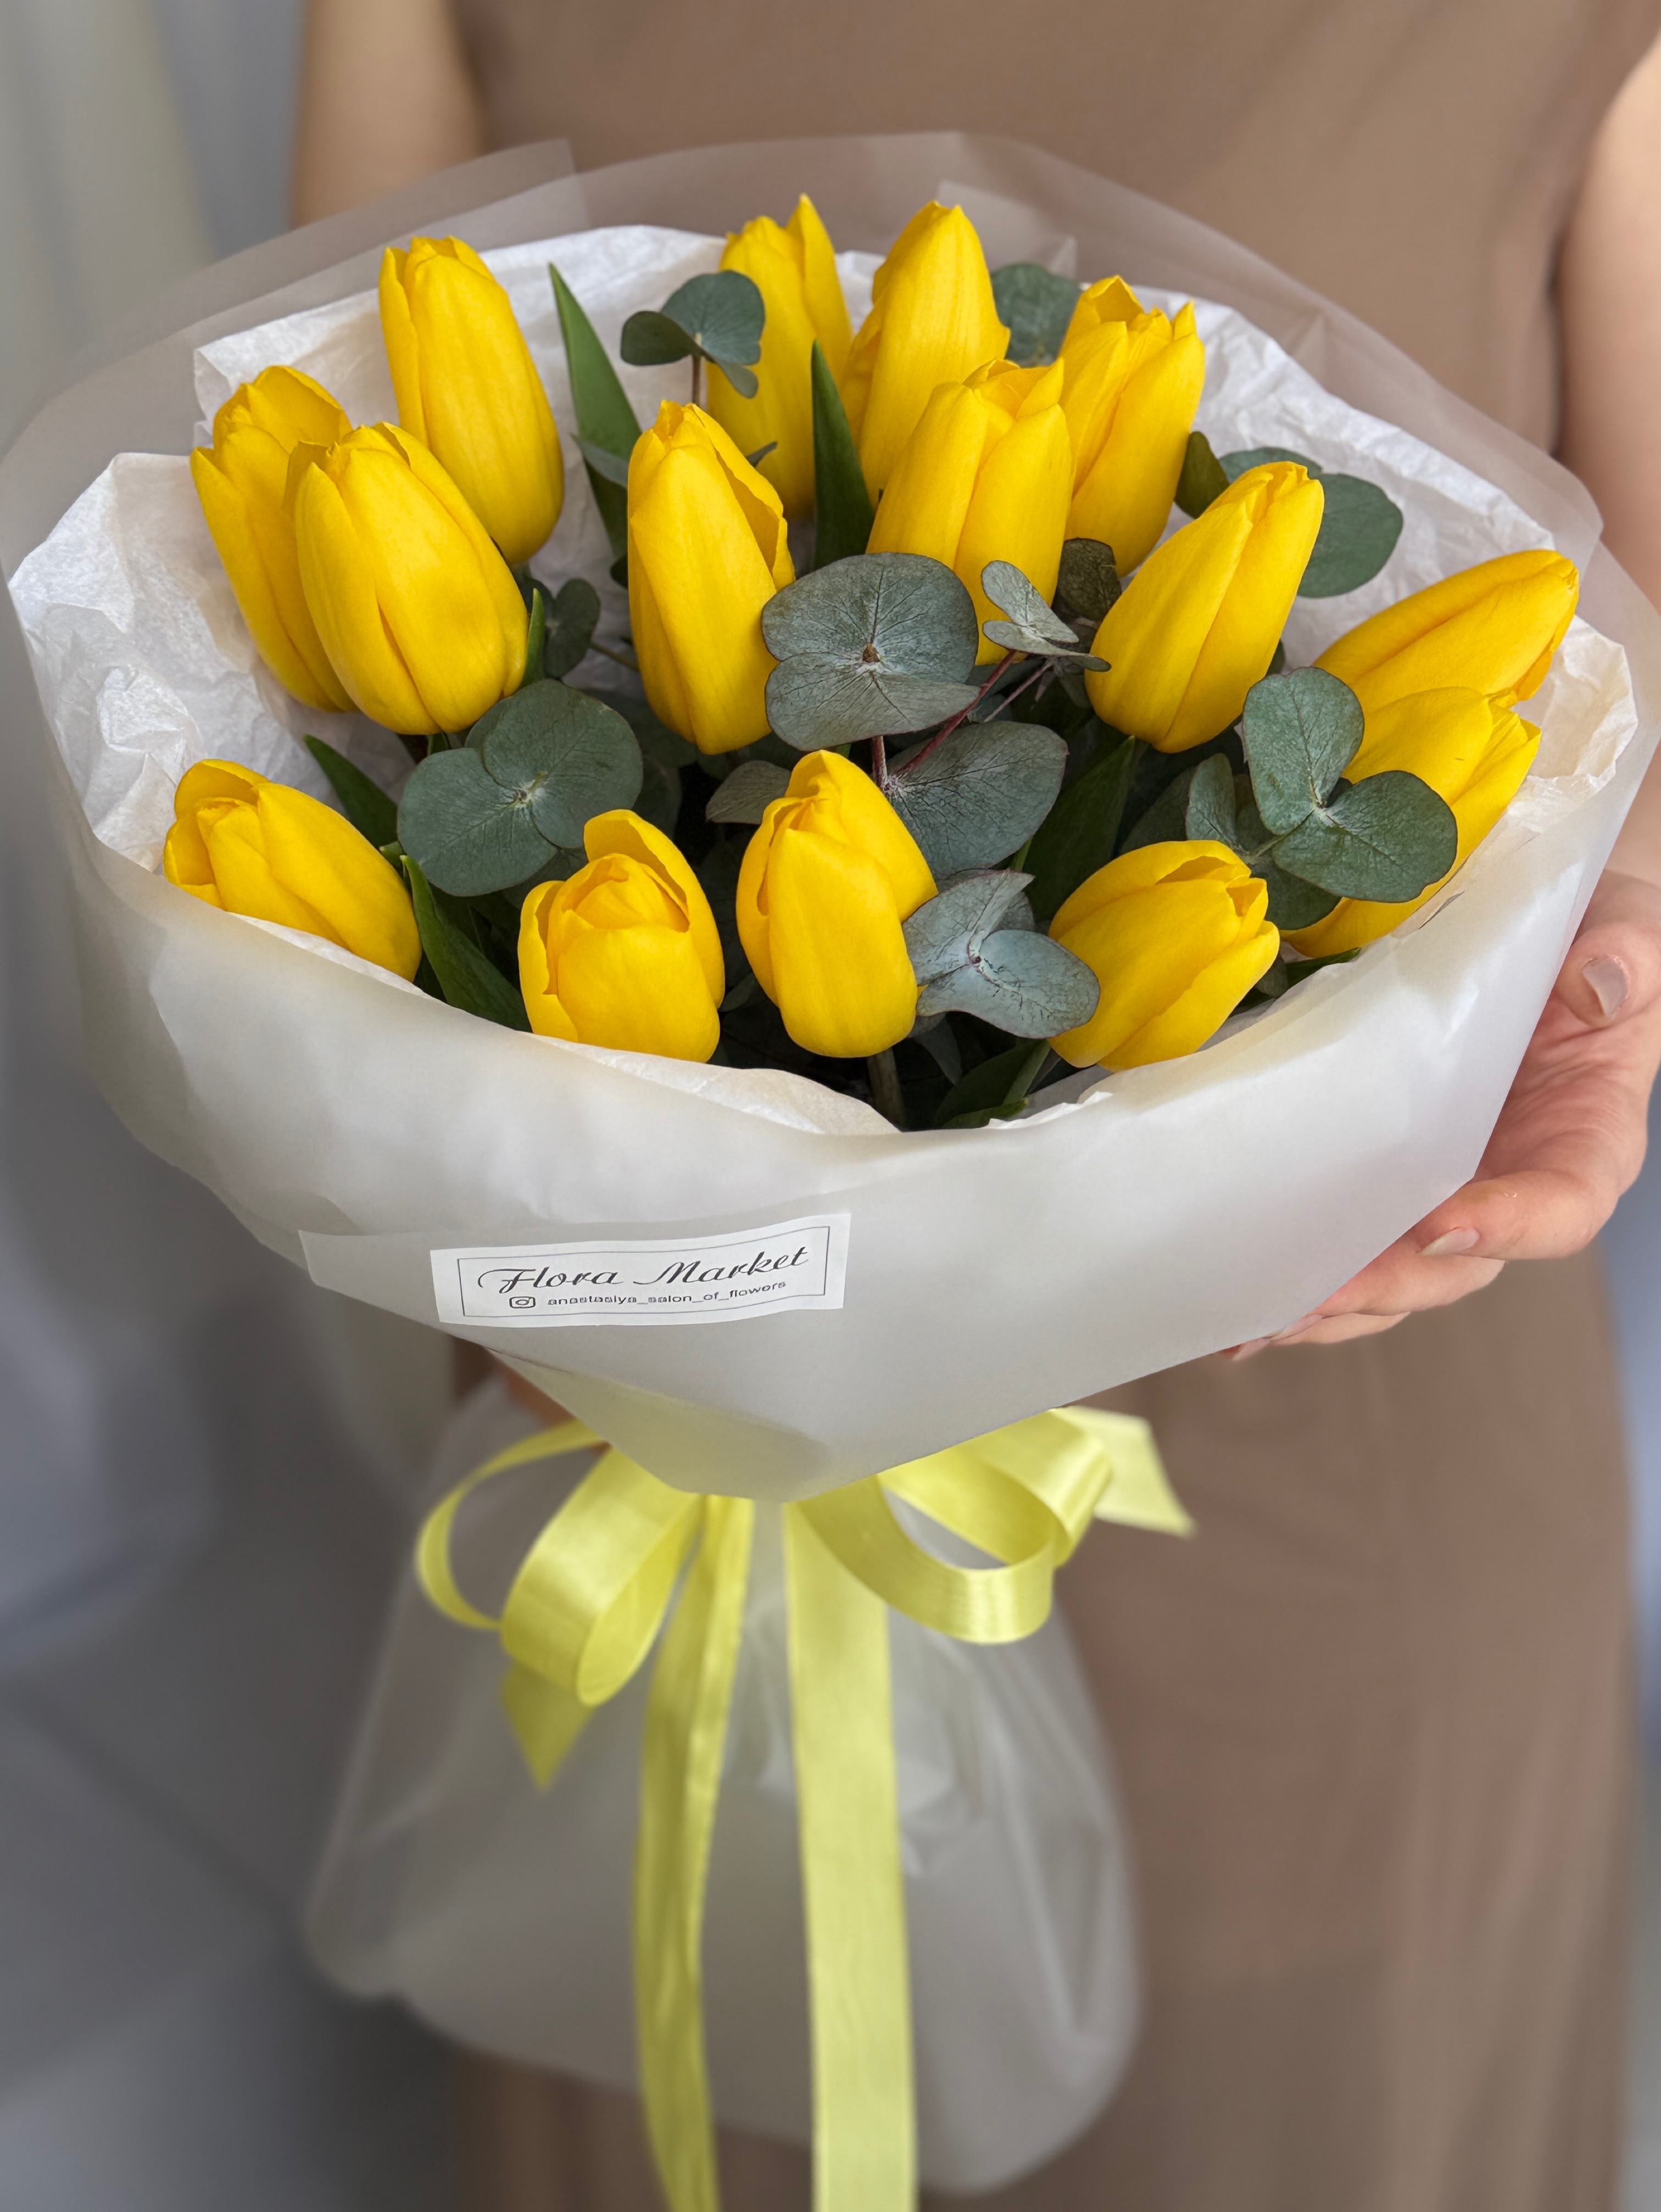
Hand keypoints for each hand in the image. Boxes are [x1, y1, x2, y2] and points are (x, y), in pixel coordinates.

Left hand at [1221, 868, 1660, 1356]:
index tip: (1442, 1225)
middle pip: (1457, 1265)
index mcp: (1585, 1139)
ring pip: (1393, 1275)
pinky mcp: (1383, 1178)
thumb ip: (1625, 959)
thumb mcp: (1623, 929)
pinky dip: (1296, 1274)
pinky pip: (1349, 1242)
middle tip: (1306, 1301)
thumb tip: (1600, 985)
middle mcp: (1513, 1183)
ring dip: (1324, 1305)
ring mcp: (1445, 1189)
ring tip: (1249, 1324)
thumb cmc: (1586, 934)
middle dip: (1381, 1286)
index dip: (1511, 1227)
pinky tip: (1234, 1297)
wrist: (1530, 925)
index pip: (1564, 1206)